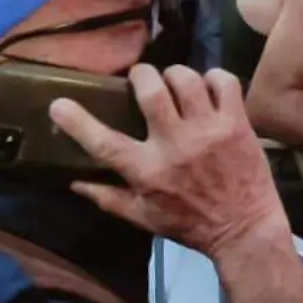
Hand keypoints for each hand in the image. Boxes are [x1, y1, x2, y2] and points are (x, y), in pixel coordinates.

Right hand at [50, 64, 287, 258]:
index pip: (104, 142)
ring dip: (175, 74)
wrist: (244, 229)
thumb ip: (108, 198)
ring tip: (173, 81)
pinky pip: (225, 83)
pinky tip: (207, 85)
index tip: (58, 104)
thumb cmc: (190, 224)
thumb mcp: (143, 217)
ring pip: (187, 80)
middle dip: (141, 75)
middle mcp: (175, 145)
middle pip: (151, 92)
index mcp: (147, 171)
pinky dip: (214, 77)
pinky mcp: (237, 123)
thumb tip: (73, 181)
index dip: (77, 121)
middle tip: (140, 78)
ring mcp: (209, 130)